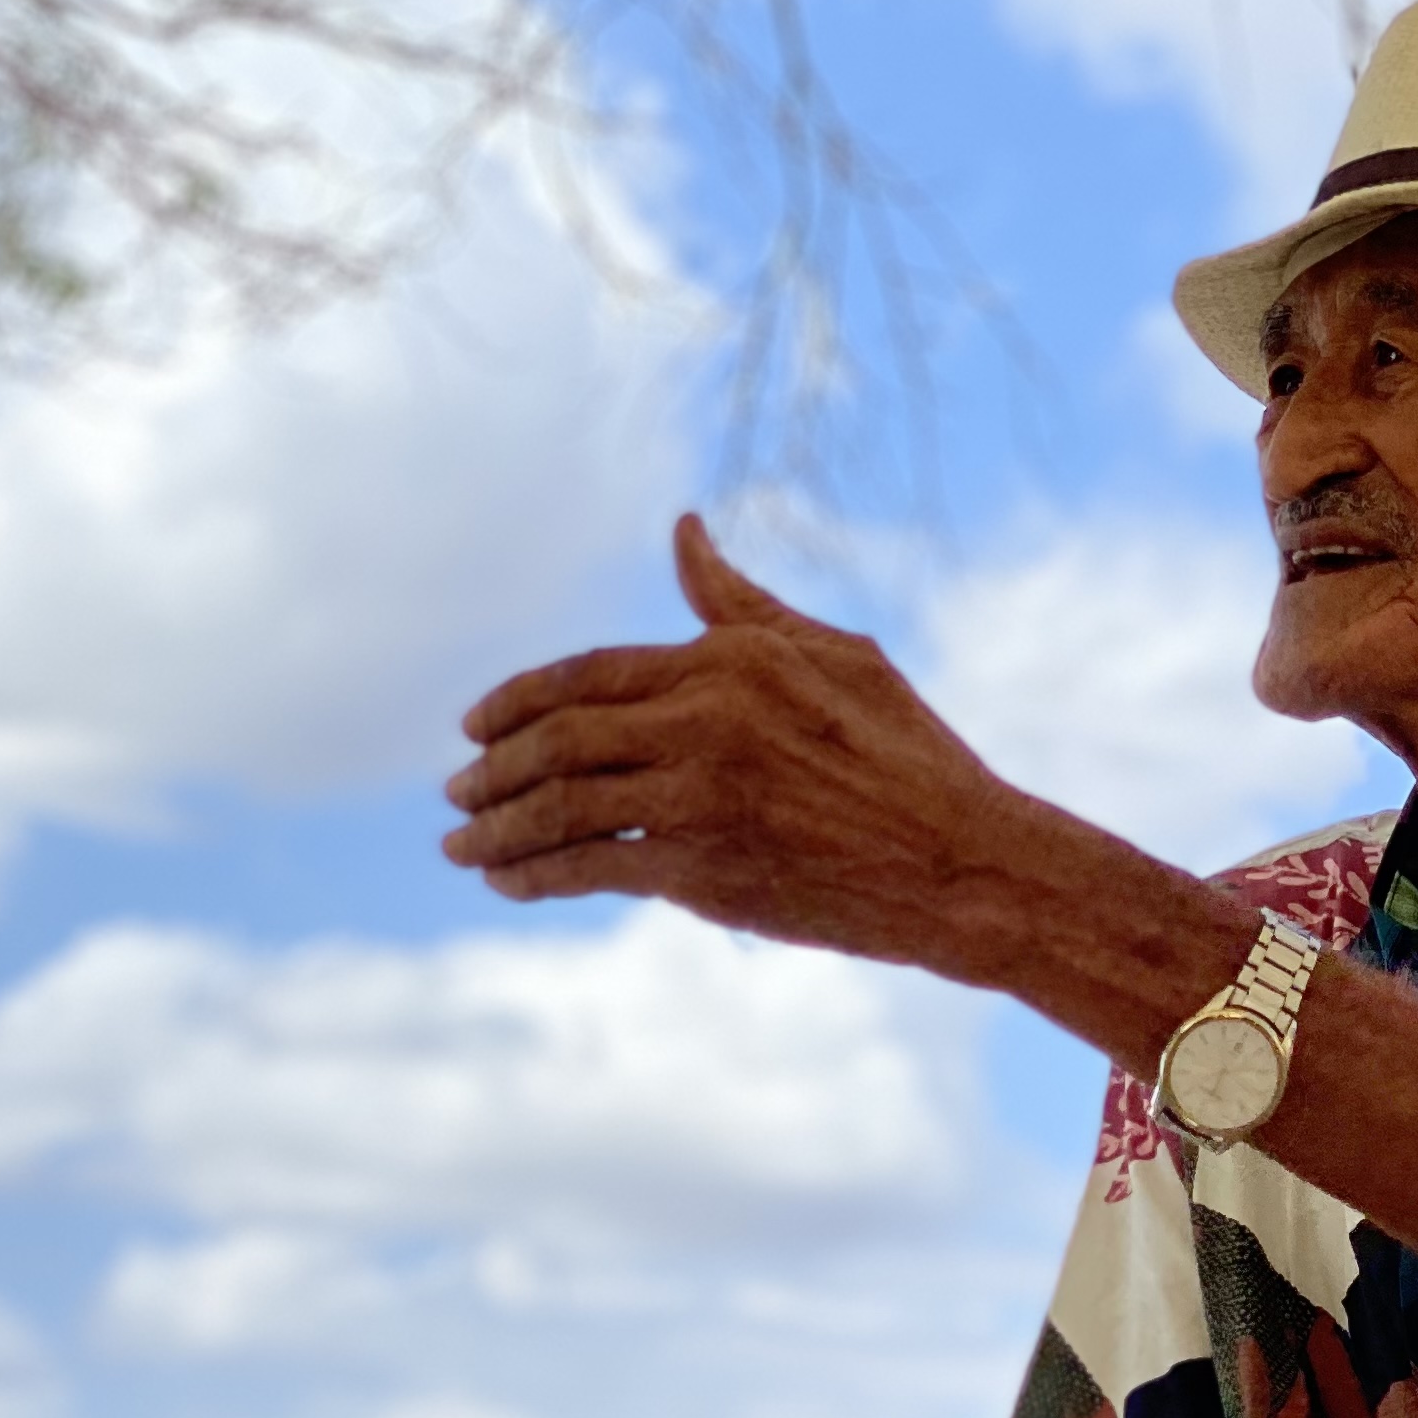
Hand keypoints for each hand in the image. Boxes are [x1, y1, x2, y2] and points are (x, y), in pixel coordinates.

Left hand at [440, 516, 1015, 961]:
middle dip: (493, 767)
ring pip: (562, 806)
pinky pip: (593, 867)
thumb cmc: (911, 758)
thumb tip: (685, 534)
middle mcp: (705, 721)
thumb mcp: (834, 657)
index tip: (473, 727)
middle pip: (561, 738)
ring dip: (498, 829)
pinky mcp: (706, 870)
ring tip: (462, 846)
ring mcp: (701, 798)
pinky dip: (538, 875)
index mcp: (729, 661)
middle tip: (455, 792)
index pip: (590, 673)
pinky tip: (510, 883)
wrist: (962, 864)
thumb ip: (741, 607)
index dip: (519, 700)